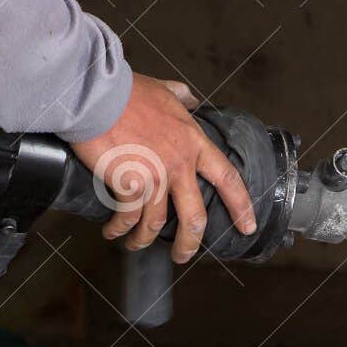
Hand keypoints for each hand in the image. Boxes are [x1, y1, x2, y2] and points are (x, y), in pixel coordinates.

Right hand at [70, 75, 256, 263]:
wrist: (98, 95)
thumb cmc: (127, 91)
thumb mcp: (164, 90)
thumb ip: (180, 97)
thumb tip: (190, 98)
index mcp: (193, 143)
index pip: (227, 179)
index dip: (241, 206)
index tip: (248, 226)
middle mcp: (179, 164)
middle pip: (194, 217)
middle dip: (190, 243)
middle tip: (183, 255)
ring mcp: (155, 177)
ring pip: (156, 224)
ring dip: (144, 241)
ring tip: (135, 246)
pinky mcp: (129, 185)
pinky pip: (127, 218)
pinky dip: (119, 229)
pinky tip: (112, 231)